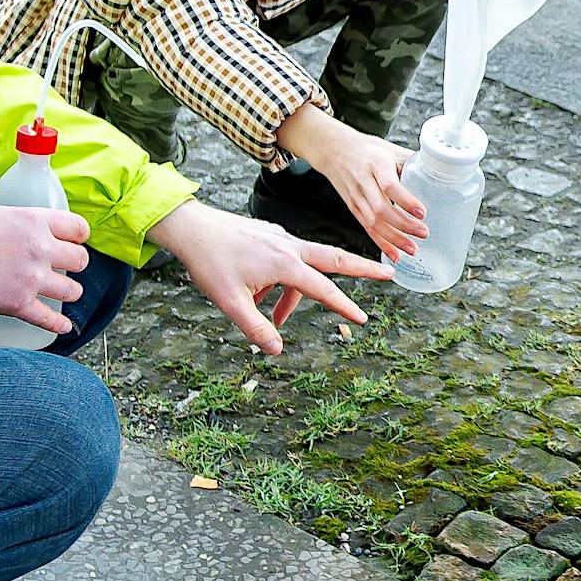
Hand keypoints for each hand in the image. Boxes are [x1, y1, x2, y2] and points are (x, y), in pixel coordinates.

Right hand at [0, 190, 89, 338]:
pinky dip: (58, 325)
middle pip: (80, 260)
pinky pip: (48, 319)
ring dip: (70, 292)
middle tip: (66, 266)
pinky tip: (64, 326)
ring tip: (65, 292)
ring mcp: (31, 279)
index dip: (78, 234)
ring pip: (72, 290)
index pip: (76, 226)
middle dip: (76, 263)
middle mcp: (39, 249)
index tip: (75, 239)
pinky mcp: (17, 304)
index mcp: (31, 220)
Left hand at [145, 199, 390, 355]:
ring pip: (303, 267)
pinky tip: (258, 292)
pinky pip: (286, 261)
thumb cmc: (210, 264)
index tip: (363, 320)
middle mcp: (289, 247)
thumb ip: (256, 328)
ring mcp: (280, 238)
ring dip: (295, 294)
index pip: (324, 289)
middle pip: (335, 258)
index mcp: (285, 263)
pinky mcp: (270, 236)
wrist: (192, 229)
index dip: (344, 307)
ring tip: (273, 316)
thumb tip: (277, 351)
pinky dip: (281, 281)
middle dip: (362, 268)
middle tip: (389, 273)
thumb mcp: (230, 303)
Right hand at [309, 122, 428, 263]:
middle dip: (403, 225)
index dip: (405, 201)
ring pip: (373, 223)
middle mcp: (364, 182)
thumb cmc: (367, 148)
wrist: (334, 150)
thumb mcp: (390, 148)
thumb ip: (411, 162)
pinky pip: (367, 228)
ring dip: (394, 239)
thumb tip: (438, 172)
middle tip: (424, 233)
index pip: (390, 185)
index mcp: (376, 164)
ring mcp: (356, 197)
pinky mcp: (353, 208)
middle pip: (381, 209)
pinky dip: (381, 244)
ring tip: (413, 249)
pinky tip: (395, 254)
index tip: (422, 212)